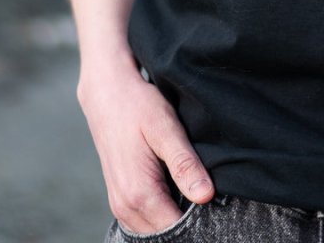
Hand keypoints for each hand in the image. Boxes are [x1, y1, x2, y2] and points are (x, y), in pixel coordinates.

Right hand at [78, 60, 214, 233]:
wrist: (107, 94)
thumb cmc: (138, 106)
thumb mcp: (166, 129)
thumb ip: (184, 164)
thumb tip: (206, 196)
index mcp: (138, 193)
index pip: (176, 228)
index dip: (200, 220)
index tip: (217, 201)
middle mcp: (125, 207)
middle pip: (165, 233)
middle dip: (189, 222)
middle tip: (208, 193)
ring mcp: (119, 205)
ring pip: (154, 230)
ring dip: (175, 217)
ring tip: (193, 189)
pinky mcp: (120, 198)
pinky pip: (144, 221)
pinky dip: (161, 212)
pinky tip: (177, 190)